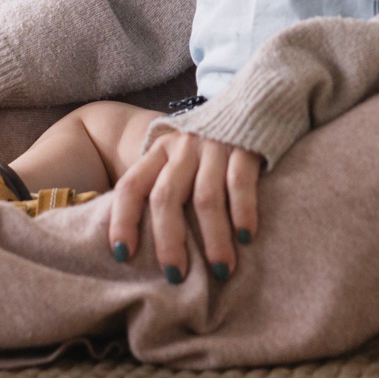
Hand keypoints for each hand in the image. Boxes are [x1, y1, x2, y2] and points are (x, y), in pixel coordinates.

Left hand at [108, 127, 262, 282]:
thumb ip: (164, 187)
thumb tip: (144, 245)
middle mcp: (182, 147)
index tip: (122, 255)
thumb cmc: (210, 146)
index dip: (122, 220)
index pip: (131, 185)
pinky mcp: (245, 146)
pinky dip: (242, 212)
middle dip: (168, 240)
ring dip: (212, 238)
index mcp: (159, 151)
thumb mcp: (179, 158)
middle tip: (176, 275)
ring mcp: (213, 145)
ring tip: (221, 270)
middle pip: (165, 196)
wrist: (255, 102)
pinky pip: (239, 182)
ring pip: (205, 197)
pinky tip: (246, 237)